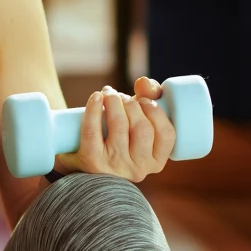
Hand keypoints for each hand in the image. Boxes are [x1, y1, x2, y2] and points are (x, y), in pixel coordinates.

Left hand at [55, 77, 174, 182]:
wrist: (84, 164)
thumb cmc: (118, 139)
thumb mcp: (137, 125)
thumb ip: (149, 98)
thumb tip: (143, 82)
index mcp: (156, 162)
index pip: (167, 135)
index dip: (156, 111)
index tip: (144, 100)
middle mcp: (138, 168)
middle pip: (142, 128)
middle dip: (132, 104)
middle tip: (121, 96)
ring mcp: (114, 165)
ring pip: (119, 126)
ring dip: (114, 102)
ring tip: (109, 93)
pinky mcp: (92, 161)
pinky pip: (92, 130)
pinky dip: (94, 109)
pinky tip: (96, 97)